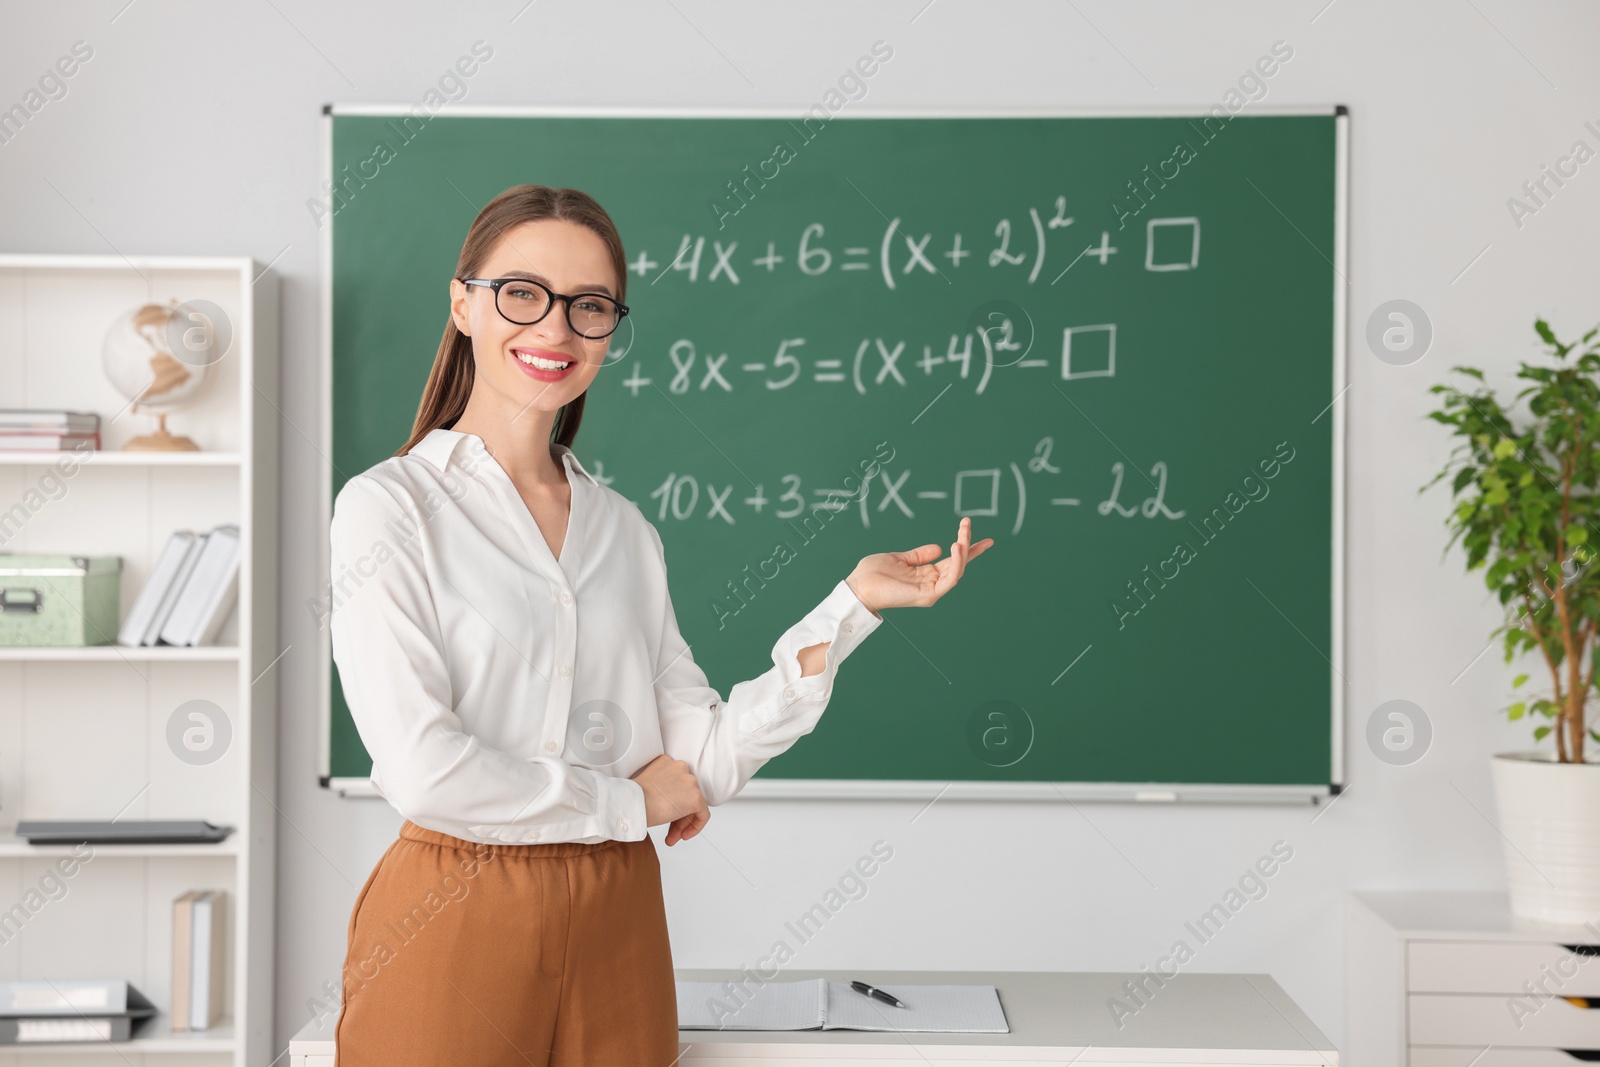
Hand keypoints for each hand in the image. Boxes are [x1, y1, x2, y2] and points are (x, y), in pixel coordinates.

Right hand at [629, 754, 709, 844]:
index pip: (676, 785)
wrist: (632, 803)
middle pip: (685, 795)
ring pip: (693, 805)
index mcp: (667, 762)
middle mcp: (681, 767)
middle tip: (669, 830)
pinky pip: (703, 814)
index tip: (664, 814)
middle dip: (677, 816)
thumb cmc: (633, 798)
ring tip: (673, 837)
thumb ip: (663, 789)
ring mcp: (690, 781)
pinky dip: (696, 826)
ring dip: (682, 823)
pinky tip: (683, 835)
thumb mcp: (647, 786)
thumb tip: (670, 803)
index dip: (671, 803)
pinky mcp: (696, 797)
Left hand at [845, 517, 992, 615]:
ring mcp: (931, 591)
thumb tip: (939, 548)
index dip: (969, 548)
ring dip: (963, 550)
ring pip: (957, 570)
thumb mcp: (900, 558)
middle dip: (967, 543)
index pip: (953, 561)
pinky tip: (956, 547)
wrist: (859, 585)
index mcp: (926, 575)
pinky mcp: (928, 595)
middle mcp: (932, 584)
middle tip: (967, 522)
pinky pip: (949, 579)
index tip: (985, 539)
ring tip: (962, 533)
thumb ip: (919, 555)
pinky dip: (956, 564)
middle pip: (959, 563)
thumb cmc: (873, 573)